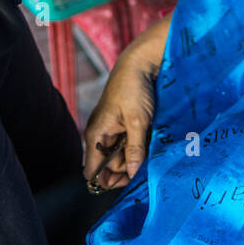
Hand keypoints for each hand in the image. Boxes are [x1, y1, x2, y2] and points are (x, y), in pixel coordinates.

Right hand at [83, 16, 169, 188]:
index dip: (106, 181)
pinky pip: (129, 142)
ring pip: (122, 154)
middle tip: (146, 167)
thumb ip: (134, 150)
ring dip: (136, 157)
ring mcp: (113, 128)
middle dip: (126, 169)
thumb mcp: (138, 121)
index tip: (127, 182)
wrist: (141, 62)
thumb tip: (131, 175)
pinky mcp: (125, 123)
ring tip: (151, 152)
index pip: (92, 171)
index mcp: (97, 135)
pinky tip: (150, 143)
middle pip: (109, 165)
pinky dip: (139, 145)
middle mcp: (101, 134)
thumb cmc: (135, 88)